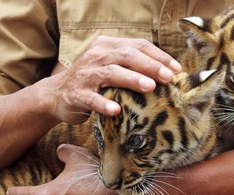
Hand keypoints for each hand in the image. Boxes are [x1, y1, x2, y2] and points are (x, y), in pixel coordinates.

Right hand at [47, 36, 181, 123]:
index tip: (176, 69)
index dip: (159, 56)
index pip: (137, 45)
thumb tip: (167, 72)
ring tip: (150, 87)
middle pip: (127, 56)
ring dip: (132, 79)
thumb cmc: (92, 81)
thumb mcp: (110, 66)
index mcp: (107, 46)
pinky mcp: (76, 94)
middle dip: (150, 66)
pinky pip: (92, 98)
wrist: (56, 94)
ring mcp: (85, 74)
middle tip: (168, 78)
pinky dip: (104, 103)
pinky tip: (116, 110)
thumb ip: (132, 65)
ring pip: (111, 73)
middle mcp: (96, 56)